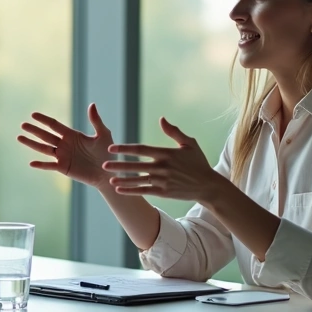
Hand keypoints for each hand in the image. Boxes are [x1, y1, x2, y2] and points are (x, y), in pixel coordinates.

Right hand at [18, 103, 113, 188]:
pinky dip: (40, 164)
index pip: (54, 125)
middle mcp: (64, 144)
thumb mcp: (103, 135)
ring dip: (32, 144)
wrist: (108, 172)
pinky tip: (30, 162)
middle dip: (34, 130)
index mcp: (72, 135)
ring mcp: (62, 156)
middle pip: (45, 135)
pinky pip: (50, 166)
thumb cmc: (108, 153)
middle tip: (22, 125)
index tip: (33, 114)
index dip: (44, 120)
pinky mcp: (64, 168)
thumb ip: (96, 121)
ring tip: (19, 137)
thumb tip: (91, 104)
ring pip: (44, 148)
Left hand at [103, 117, 217, 201]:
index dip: (125, 149)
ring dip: (123, 180)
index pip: (141, 149)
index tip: (112, 149)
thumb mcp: (189, 144)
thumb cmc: (198, 162)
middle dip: (119, 165)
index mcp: (167, 153)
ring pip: (138, 180)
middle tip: (103, 164)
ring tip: (108, 179)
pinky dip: (131, 191)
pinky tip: (119, 190)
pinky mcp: (164, 193)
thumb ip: (173, 132)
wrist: (208, 185)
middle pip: (136, 166)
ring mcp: (163, 181)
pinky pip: (144, 191)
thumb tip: (161, 119)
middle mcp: (163, 167)